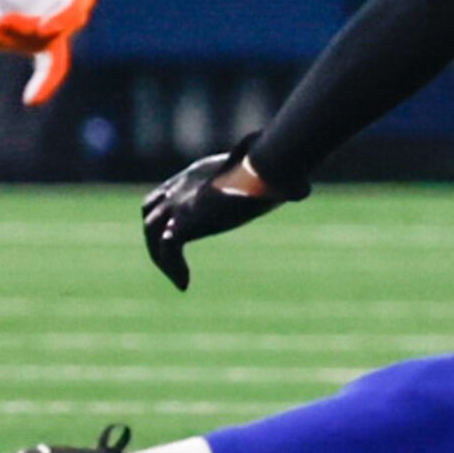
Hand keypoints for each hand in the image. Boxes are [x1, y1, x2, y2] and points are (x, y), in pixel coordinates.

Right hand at [0, 0, 95, 105]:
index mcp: (45, 31)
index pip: (51, 64)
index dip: (42, 82)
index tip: (30, 100)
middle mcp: (64, 20)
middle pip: (42, 45)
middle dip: (16, 41)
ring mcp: (74, 1)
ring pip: (57, 28)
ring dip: (33, 30)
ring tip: (6, 21)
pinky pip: (73, 3)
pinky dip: (58, 15)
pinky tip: (42, 20)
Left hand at [142, 138, 297, 291]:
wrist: (262, 170)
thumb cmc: (274, 168)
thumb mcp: (268, 174)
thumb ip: (271, 182)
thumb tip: (303, 188)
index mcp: (195, 174)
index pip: (164, 193)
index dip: (164, 214)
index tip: (172, 234)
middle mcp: (181, 187)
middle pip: (150, 213)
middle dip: (155, 238)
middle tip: (170, 262)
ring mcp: (178, 204)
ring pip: (152, 233)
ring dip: (161, 257)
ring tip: (178, 277)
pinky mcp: (182, 223)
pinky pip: (167, 251)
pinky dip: (172, 268)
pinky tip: (184, 284)